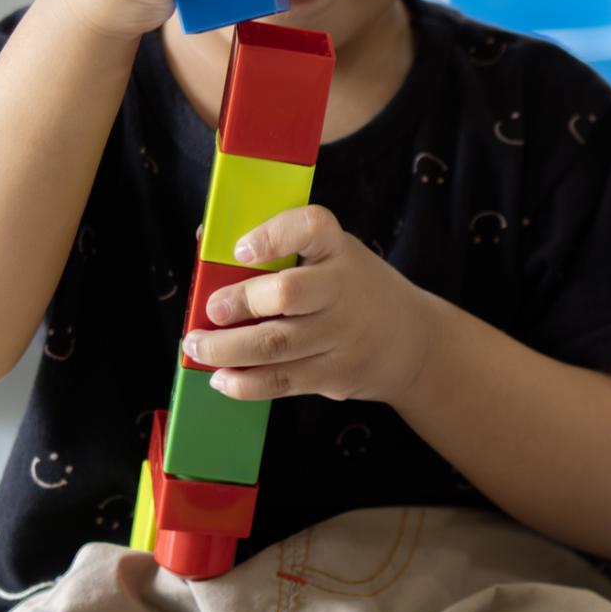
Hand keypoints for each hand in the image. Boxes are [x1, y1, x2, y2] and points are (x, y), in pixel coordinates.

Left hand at [183, 205, 436, 403]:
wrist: (414, 340)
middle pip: (287, 294)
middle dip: (238, 302)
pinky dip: (244, 383)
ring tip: (196, 347)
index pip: (311, 227)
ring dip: (225, 348)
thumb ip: (282, 249)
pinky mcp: (337, 374)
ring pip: (275, 344)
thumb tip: (204, 240)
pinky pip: (282, 381)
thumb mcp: (334, 257)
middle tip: (210, 310)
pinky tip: (222, 378)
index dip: (272, 236)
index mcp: (340, 249)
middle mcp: (345, 289)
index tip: (241, 249)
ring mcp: (343, 335)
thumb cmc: (354, 290)